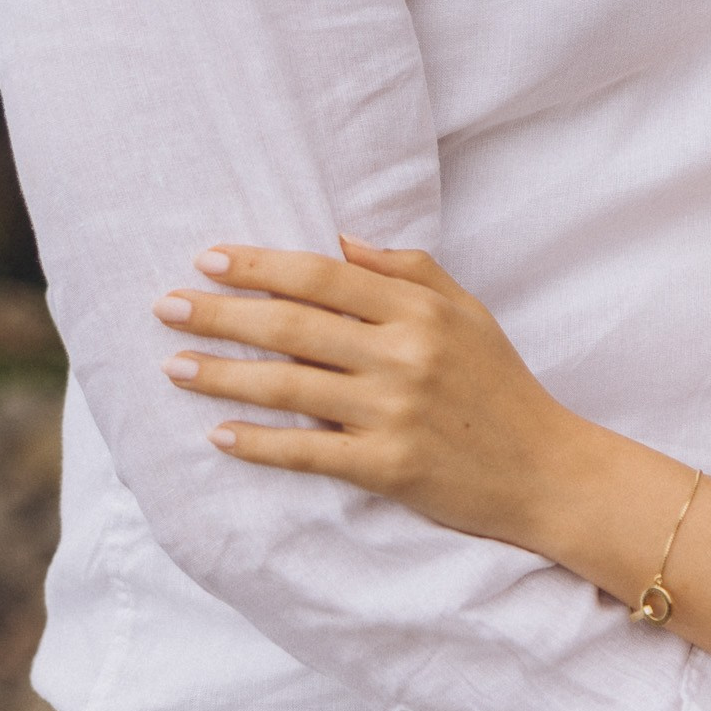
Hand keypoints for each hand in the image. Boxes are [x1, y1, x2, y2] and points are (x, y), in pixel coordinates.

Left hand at [154, 238, 588, 553]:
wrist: (544, 470)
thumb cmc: (502, 386)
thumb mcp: (468, 313)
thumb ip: (408, 271)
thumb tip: (341, 240)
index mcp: (420, 310)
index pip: (323, 276)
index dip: (260, 265)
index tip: (208, 259)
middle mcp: (404, 355)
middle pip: (293, 326)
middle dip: (221, 314)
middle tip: (166, 307)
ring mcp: (393, 412)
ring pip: (287, 387)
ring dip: (223, 375)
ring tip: (174, 368)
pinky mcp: (386, 467)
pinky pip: (307, 452)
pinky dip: (259, 444)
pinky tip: (219, 435)